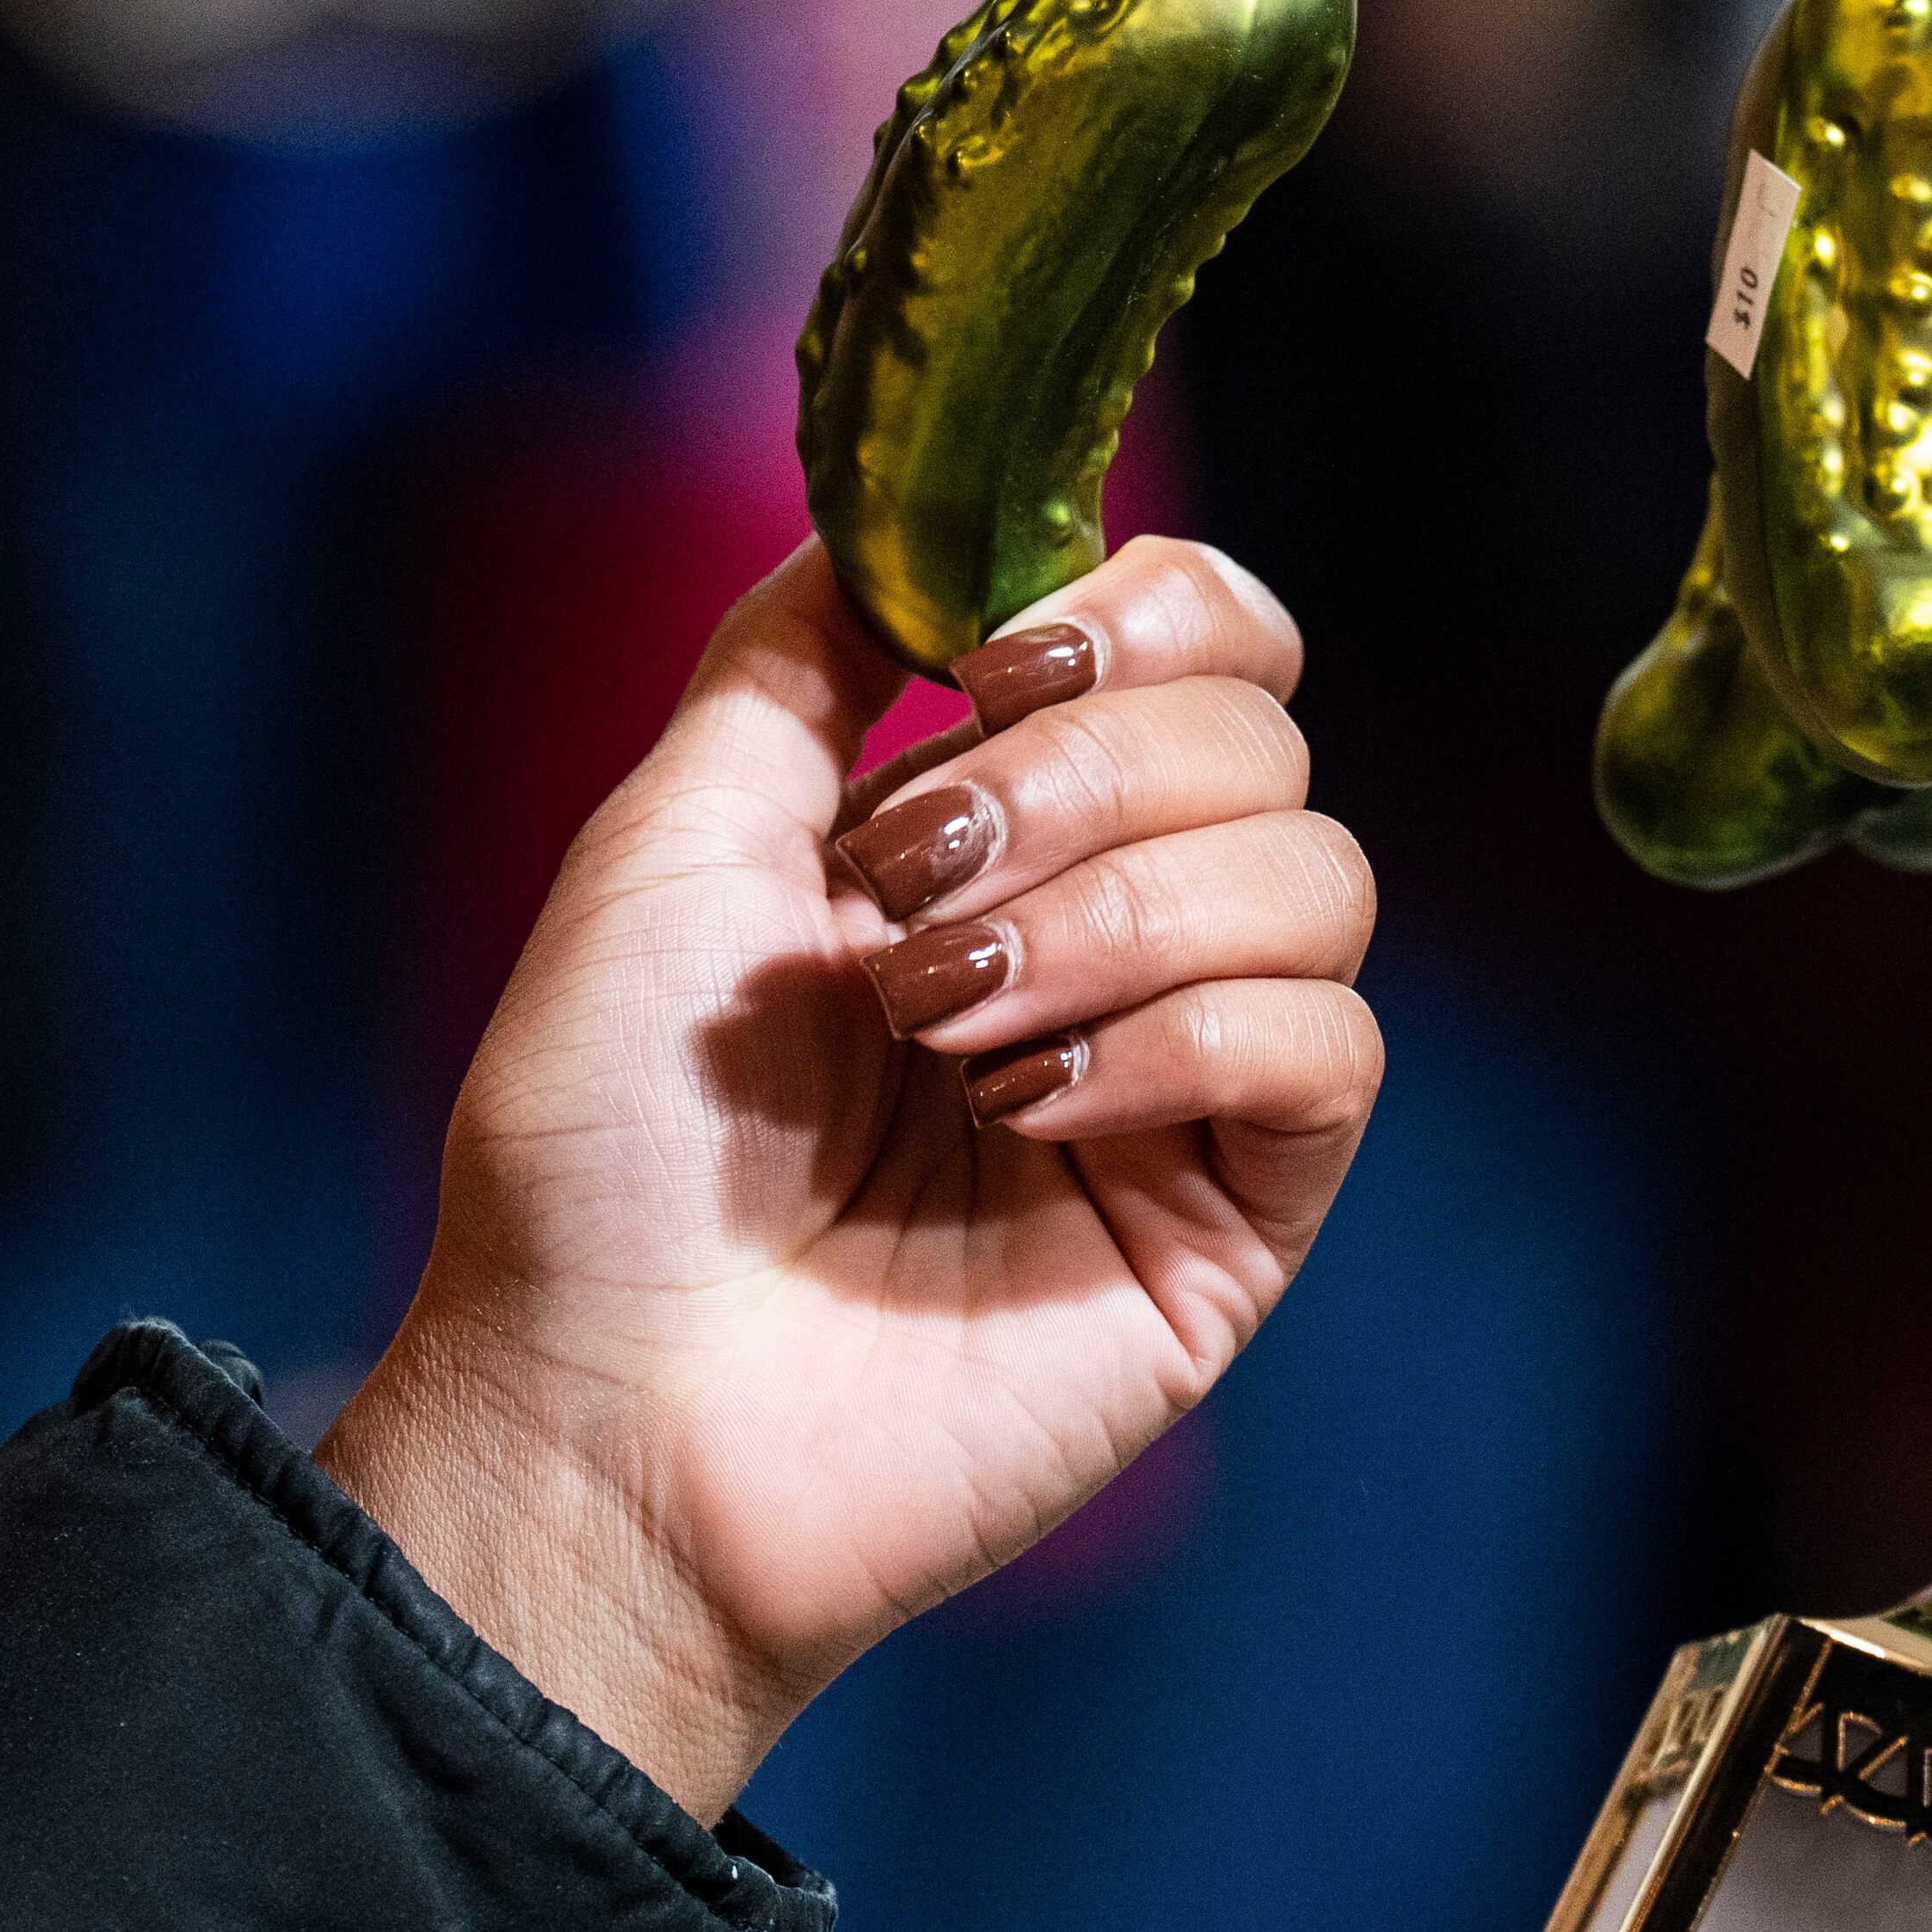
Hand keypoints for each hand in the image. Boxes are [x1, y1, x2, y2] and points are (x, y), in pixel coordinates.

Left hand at [318, 538, 1379, 1821]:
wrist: (603, 1420)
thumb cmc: (602, 1155)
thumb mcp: (668, 839)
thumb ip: (799, 656)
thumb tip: (901, 511)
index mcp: (1010, 826)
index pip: (1211, 640)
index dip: (1143, 610)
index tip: (992, 666)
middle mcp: (1125, 927)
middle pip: (1266, 734)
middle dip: (1083, 780)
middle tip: (905, 894)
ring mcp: (1195, 1073)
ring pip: (1318, 876)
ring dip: (1115, 912)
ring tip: (947, 1022)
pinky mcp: (1247, 1212)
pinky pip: (1328, 1047)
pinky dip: (1182, 1037)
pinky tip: (1032, 1108)